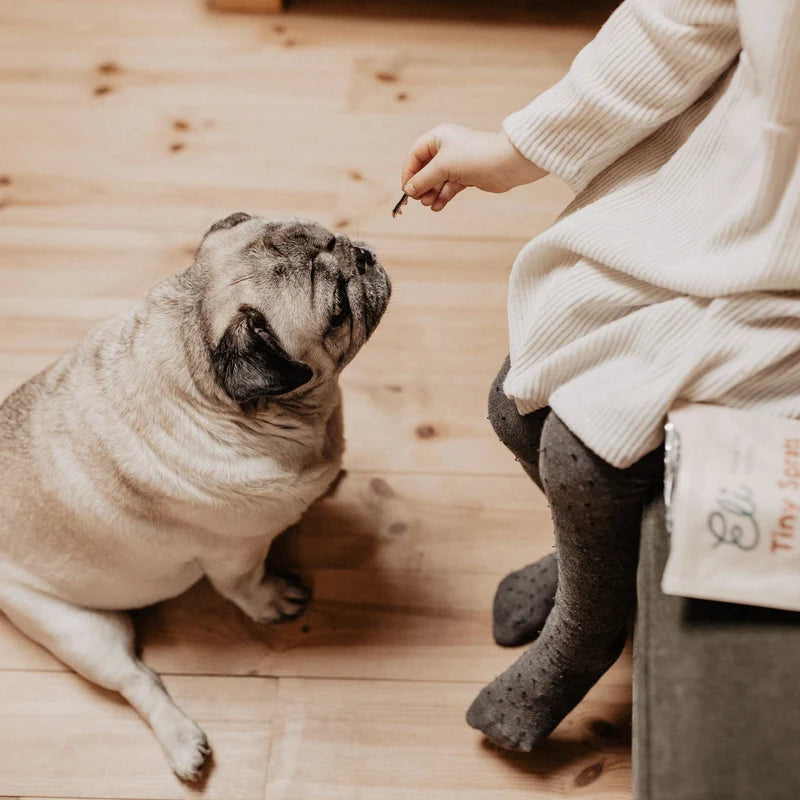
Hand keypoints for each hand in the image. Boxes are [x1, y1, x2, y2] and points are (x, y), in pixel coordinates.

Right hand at [400, 124, 546, 211]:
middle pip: (425, 169)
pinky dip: (443, 197)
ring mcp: (457, 163)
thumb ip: (423, 179)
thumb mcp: (443, 166)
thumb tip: (408, 190)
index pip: (415, 155)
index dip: (409, 172)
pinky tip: (438, 206)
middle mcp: (446, 148)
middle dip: (421, 185)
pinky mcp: (466, 176)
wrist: (506, 164)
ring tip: (429, 204)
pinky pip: (448, 187)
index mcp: (438, 138)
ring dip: (431, 193)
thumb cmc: (475, 156)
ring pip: (437, 180)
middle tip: (418, 199)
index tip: (406, 189)